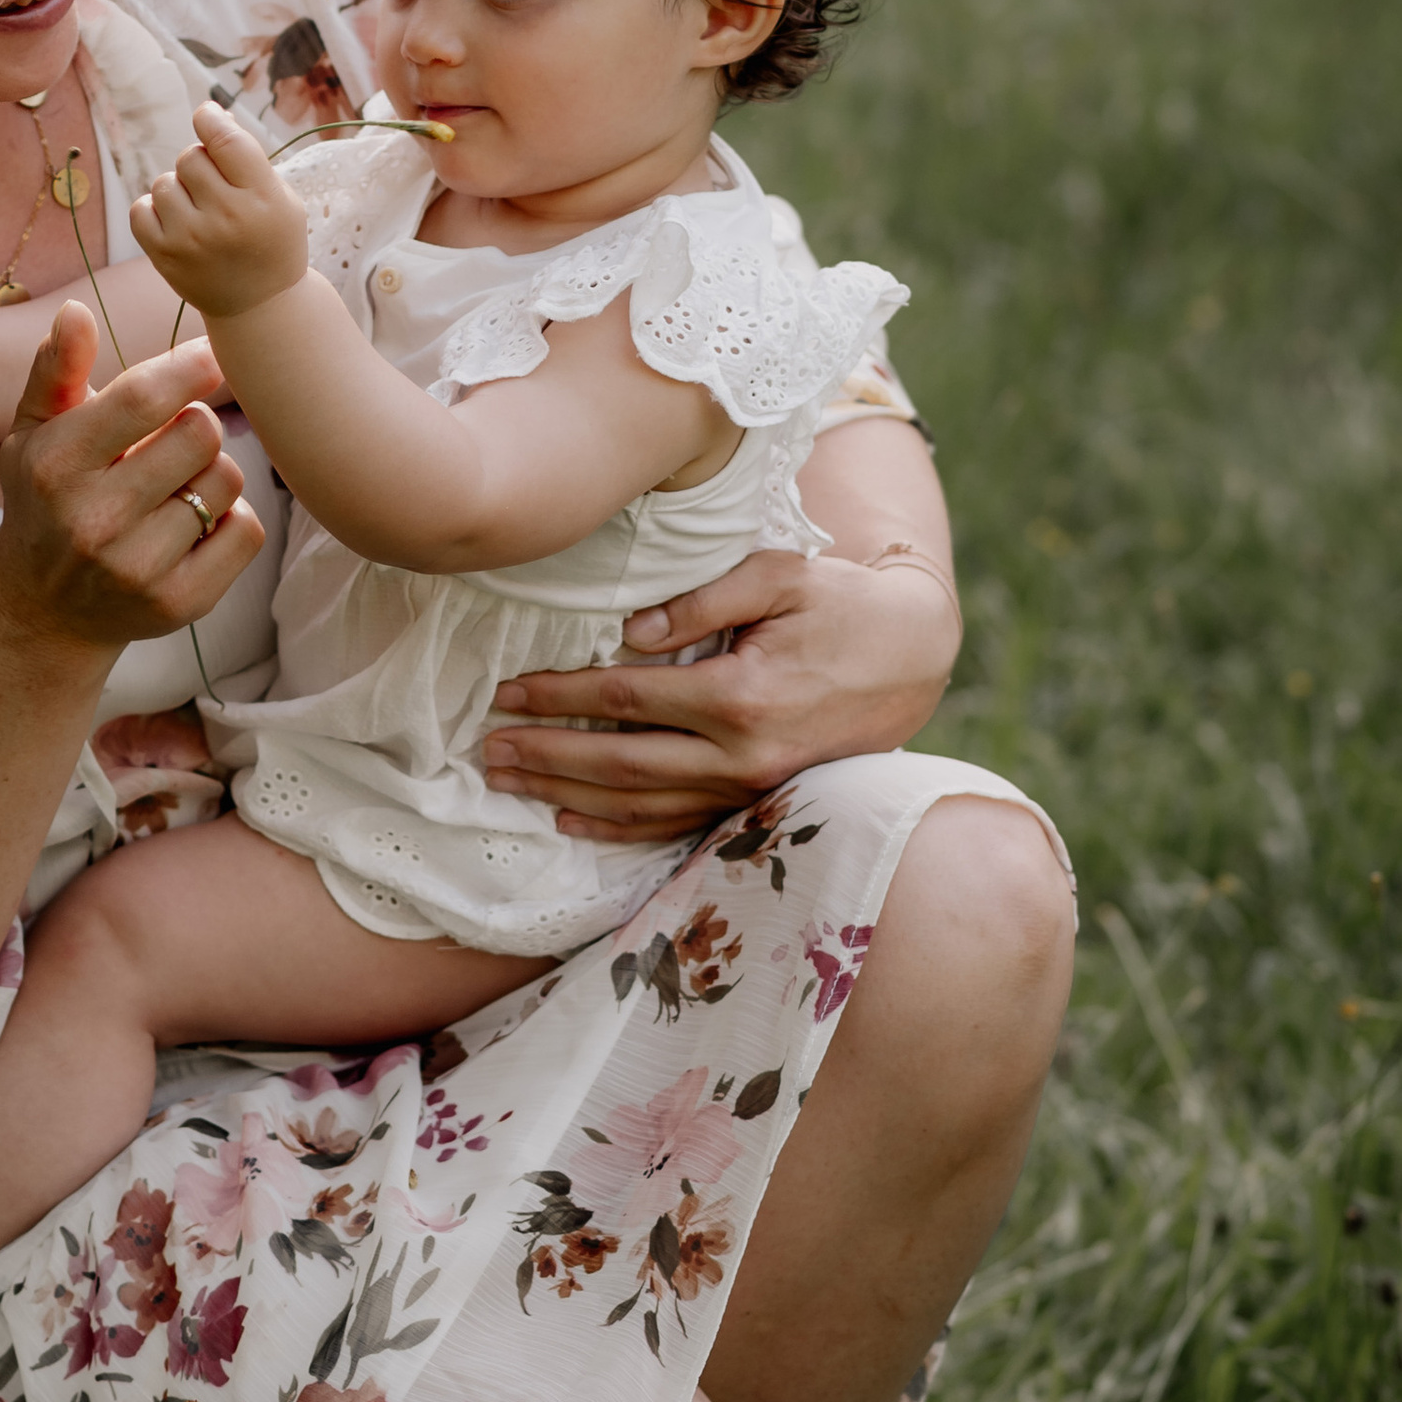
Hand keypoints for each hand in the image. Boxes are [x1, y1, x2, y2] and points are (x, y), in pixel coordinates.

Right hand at [0, 299, 263, 653]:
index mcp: (57, 464)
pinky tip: (194, 525)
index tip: (210, 356)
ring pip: (227, 482)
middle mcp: (93, 520)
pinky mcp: (180, 603)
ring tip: (175, 487)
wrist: (43, 608)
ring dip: (212, 474)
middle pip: (200, 434)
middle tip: (173, 440)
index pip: (143, 397)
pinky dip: (232, 520)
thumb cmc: (46, 498)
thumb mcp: (34, 431)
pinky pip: (247, 532)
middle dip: (195, 425)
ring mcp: (137, 568)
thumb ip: (57, 369)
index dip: (189, 367)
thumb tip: (76, 311)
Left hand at [131, 100, 309, 317]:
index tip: (208, 116)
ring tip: (200, 211)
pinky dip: (154, 210)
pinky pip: (140, 209)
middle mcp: (226, 218)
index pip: (226, 140)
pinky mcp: (164, 257)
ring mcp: (191, 239)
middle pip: (189, 157)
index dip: (210, 118)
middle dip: (200, 162)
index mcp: (263, 198)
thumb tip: (211, 115)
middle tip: (216, 187)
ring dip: (179, 189)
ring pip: (164, 182)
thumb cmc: (272, 241)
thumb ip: (248, 157)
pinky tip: (177, 222)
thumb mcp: (282, 197)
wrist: (260, 306)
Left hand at [482, 547, 958, 842]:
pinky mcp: (759, 802)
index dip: (560, 696)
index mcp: (741, 694)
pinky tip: (572, 819)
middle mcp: (742, 754)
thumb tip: (630, 631)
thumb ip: (703, 597)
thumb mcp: (779, 574)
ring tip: (509, 781)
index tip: (509, 692)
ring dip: (568, 794)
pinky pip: (676, 824)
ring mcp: (752, 788)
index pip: (625, 699)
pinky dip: (619, 827)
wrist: (914, 656)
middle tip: (486, 749)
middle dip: (546, 754)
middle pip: (619, 763)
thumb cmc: (841, 603)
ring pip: (641, 804)